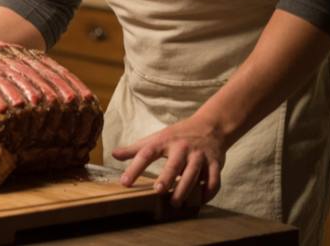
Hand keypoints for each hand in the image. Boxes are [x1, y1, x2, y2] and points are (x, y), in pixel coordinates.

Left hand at [111, 115, 225, 207]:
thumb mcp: (156, 138)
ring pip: (194, 174)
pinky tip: (199, 201)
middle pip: (174, 164)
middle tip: (158, 191)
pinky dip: (208, 192)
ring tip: (175, 203)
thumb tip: (114, 154)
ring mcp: (200, 155)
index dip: (134, 168)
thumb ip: (136, 148)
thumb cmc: (179, 135)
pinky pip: (213, 180)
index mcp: (164, 141)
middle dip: (166, 178)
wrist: (209, 126)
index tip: (125, 182)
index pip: (146, 153)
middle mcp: (182, 148)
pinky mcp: (215, 163)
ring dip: (185, 190)